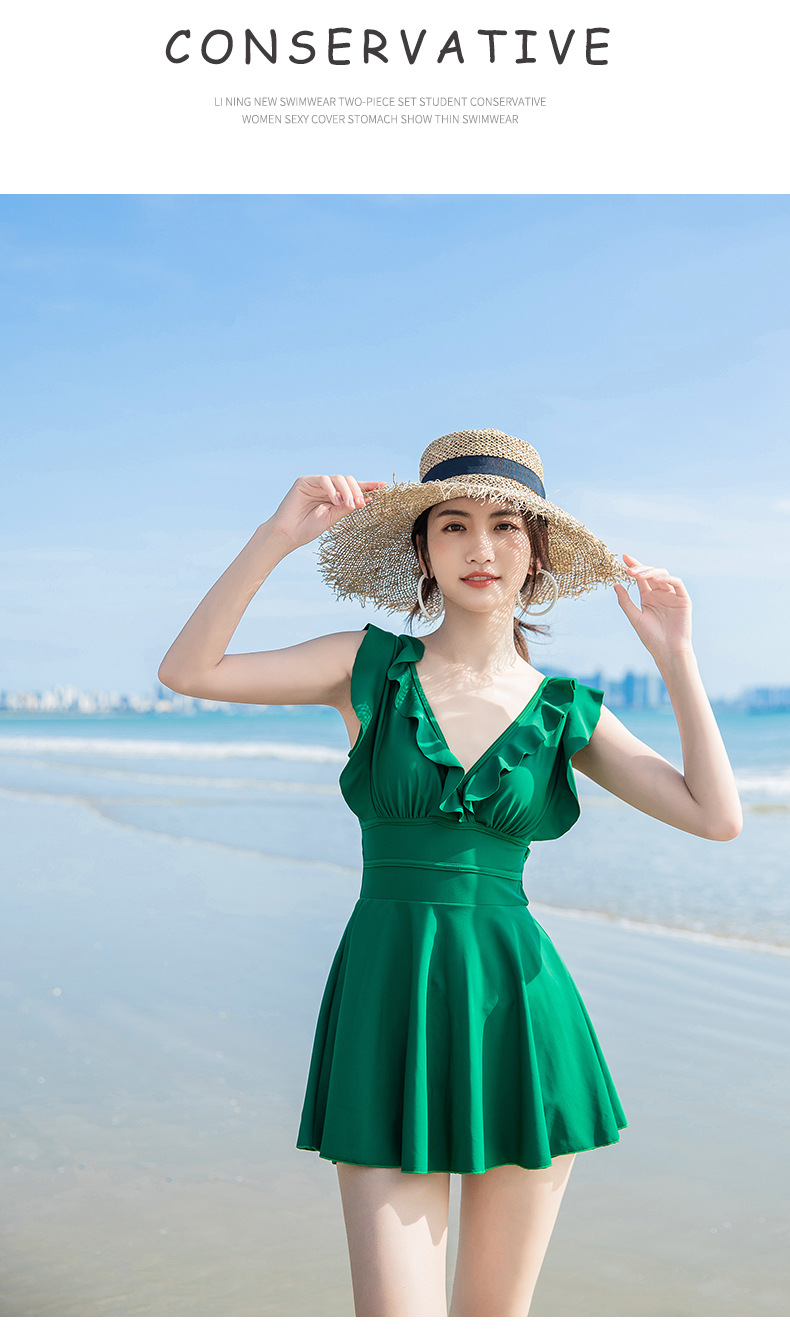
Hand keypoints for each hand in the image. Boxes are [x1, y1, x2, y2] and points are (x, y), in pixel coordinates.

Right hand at [268, 474, 387, 548]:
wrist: (288, 534)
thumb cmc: (308, 528)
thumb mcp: (332, 518)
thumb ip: (347, 507)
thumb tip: (367, 499)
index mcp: (334, 496)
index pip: (353, 488)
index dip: (368, 486)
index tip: (384, 486)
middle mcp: (327, 488)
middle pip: (348, 480)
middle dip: (357, 490)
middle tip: (360, 504)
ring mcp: (316, 483)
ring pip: (338, 479)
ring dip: (346, 491)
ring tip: (349, 504)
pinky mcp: (304, 481)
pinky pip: (323, 479)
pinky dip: (331, 489)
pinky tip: (335, 500)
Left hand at [613, 553, 692, 660]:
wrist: (668, 650)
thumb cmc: (651, 637)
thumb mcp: (635, 617)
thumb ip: (625, 601)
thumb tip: (615, 584)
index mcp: (648, 597)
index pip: (640, 577)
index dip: (633, 566)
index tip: (624, 557)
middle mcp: (660, 593)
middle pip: (651, 573)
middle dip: (640, 568)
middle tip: (629, 569)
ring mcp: (672, 595)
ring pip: (663, 575)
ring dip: (651, 572)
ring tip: (638, 575)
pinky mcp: (683, 599)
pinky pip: (677, 583)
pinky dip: (667, 578)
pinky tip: (657, 579)